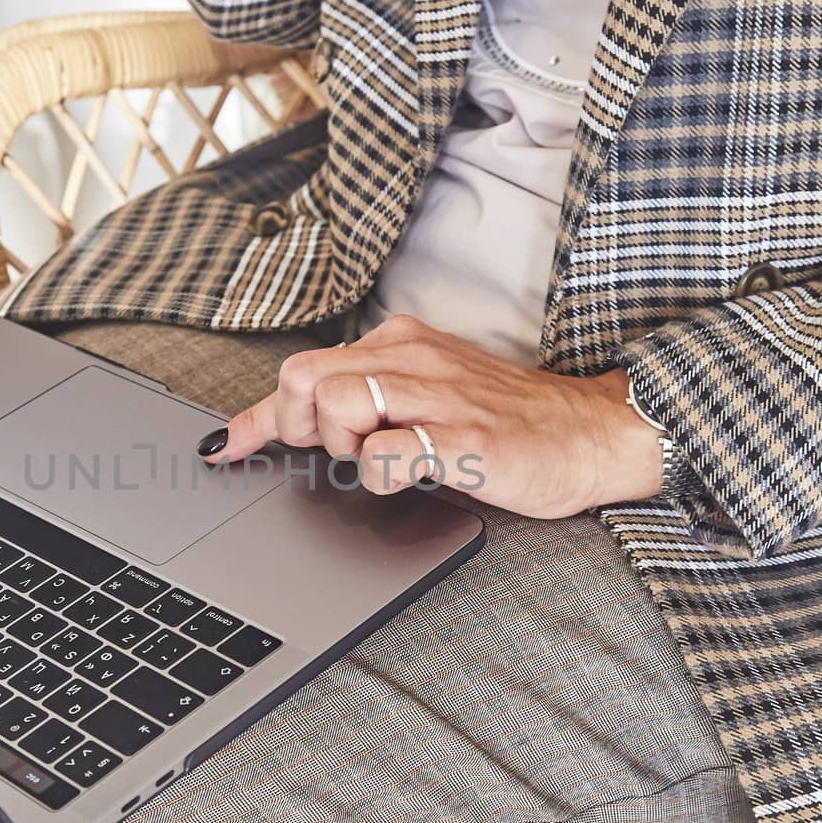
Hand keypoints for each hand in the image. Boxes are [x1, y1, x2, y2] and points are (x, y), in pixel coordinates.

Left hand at [201, 315, 664, 517]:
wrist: (595, 432)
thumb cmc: (508, 422)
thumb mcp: (429, 395)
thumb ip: (368, 401)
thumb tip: (290, 426)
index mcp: (402, 344)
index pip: (303, 370)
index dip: (255, 416)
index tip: (227, 448)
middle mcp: (414, 359)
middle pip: (305, 379)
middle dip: (298, 427)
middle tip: (337, 452)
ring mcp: (441, 398)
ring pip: (339, 407)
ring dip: (343, 448)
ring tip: (383, 461)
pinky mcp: (467, 440)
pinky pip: (390, 453)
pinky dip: (383, 476)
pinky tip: (412, 479)